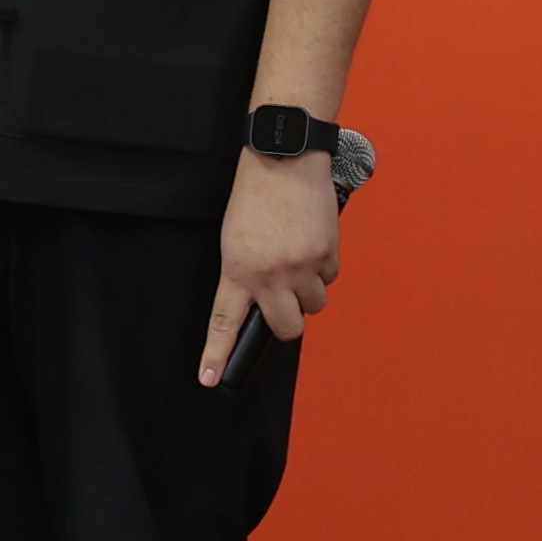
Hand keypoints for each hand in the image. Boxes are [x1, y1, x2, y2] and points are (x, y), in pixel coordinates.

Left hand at [199, 152, 339, 381]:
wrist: (284, 162)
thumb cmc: (255, 198)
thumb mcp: (235, 239)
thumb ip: (247, 275)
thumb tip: (266, 304)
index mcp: (238, 270)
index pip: (225, 321)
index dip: (217, 353)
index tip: (210, 379)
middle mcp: (270, 275)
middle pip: (287, 327)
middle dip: (291, 322)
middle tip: (287, 305)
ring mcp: (301, 266)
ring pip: (315, 303)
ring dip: (309, 290)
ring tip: (298, 258)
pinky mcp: (327, 253)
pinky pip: (331, 276)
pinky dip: (324, 266)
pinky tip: (312, 242)